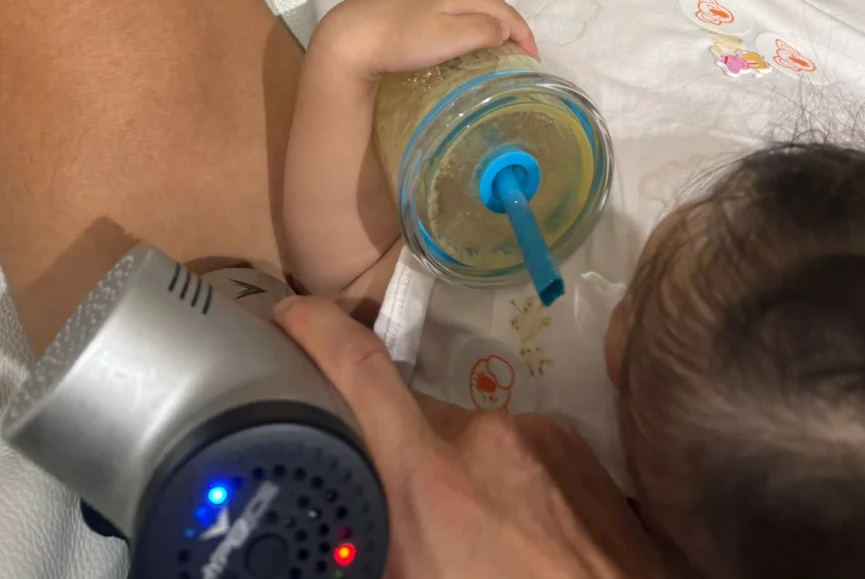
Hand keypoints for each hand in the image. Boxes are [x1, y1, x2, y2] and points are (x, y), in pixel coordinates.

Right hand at [275, 297, 665, 578]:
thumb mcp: (406, 575)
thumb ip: (371, 538)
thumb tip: (346, 523)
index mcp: (428, 481)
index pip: (359, 371)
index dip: (315, 329)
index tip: (286, 312)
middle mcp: (484, 439)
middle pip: (414, 417)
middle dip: (397, 456)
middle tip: (400, 514)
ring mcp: (539, 436)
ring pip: (470, 441)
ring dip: (458, 478)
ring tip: (474, 544)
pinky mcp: (578, 448)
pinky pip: (518, 451)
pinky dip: (505, 484)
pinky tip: (518, 537)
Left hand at [311, 0, 536, 82]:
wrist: (349, 34)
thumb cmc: (401, 40)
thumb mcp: (447, 40)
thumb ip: (482, 30)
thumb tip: (506, 27)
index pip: (503, 8)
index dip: (522, 31)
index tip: (533, 56)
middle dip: (507, 14)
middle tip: (513, 42)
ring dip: (487, 5)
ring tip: (490, 29)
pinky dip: (466, 2)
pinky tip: (456, 18)